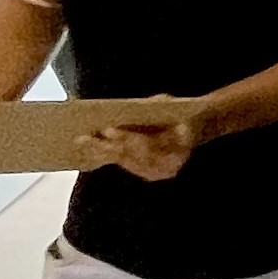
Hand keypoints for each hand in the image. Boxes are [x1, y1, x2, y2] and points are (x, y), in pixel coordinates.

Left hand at [75, 118, 198, 181]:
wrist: (195, 126)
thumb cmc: (178, 111)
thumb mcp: (165, 104)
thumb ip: (148, 109)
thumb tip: (120, 112)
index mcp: (178, 145)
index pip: (147, 144)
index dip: (126, 137)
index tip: (108, 130)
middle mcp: (170, 164)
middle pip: (133, 156)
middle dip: (107, 146)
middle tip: (85, 138)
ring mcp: (160, 172)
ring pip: (126, 162)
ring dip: (102, 152)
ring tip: (82, 142)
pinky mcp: (150, 173)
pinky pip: (126, 164)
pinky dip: (108, 157)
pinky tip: (91, 150)